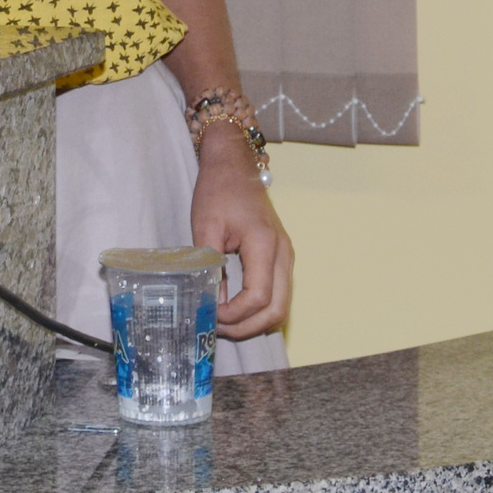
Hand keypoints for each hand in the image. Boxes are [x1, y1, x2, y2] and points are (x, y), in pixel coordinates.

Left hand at [191, 142, 293, 339]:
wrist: (234, 165)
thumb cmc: (219, 190)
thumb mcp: (206, 227)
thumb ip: (210, 266)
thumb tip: (213, 302)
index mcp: (264, 243)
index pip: (258, 297)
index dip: (234, 315)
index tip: (210, 315)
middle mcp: (283, 253)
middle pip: (277, 310)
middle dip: (247, 327)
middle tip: (217, 328)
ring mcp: (286, 256)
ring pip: (282, 306)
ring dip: (255, 322)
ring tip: (225, 322)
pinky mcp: (281, 257)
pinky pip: (279, 294)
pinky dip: (261, 310)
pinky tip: (236, 310)